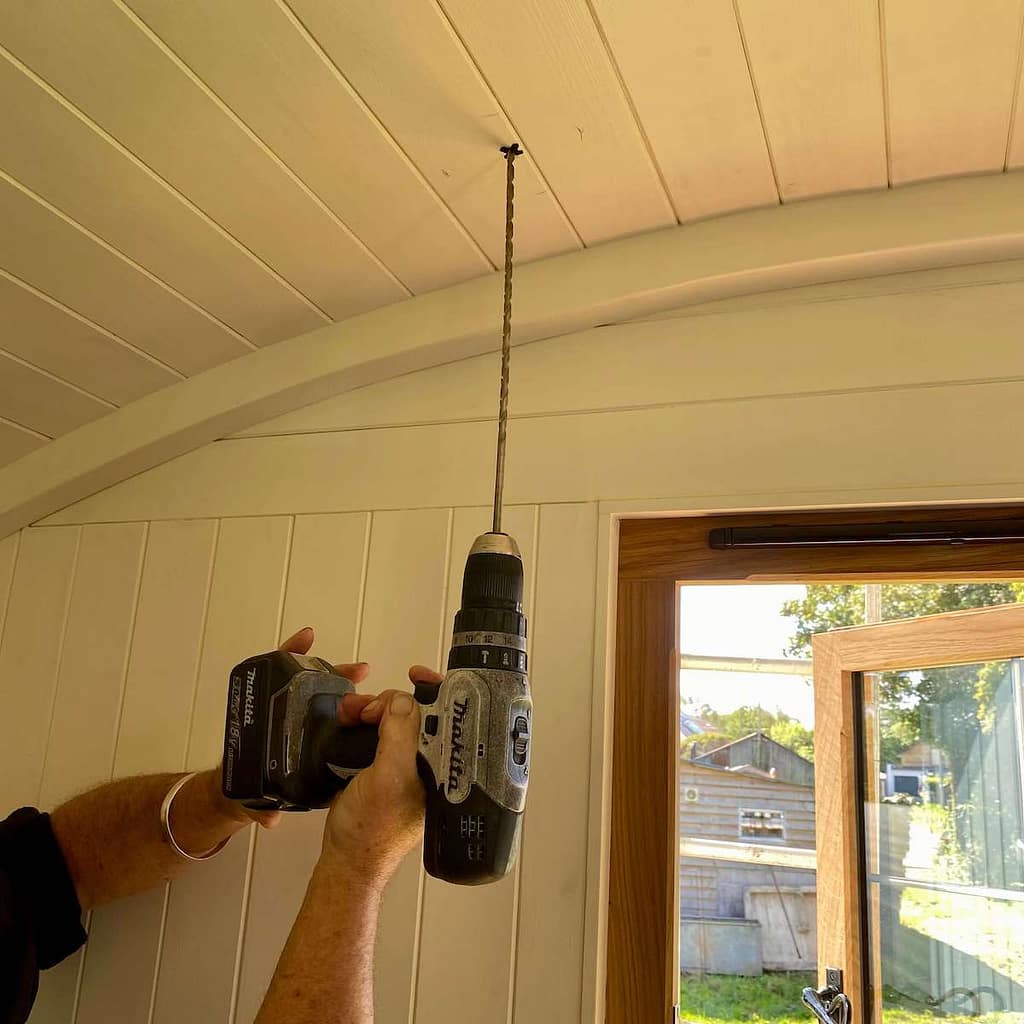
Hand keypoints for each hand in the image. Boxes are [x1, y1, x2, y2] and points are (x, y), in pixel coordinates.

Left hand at [221, 626, 373, 829]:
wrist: (237, 801)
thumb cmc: (239, 792)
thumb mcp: (249, 802)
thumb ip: (260, 810)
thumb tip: (271, 818)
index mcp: (263, 725)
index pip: (276, 681)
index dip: (289, 655)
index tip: (307, 639)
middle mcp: (279, 716)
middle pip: (305, 685)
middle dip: (332, 672)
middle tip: (358, 669)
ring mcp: (294, 723)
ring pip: (320, 695)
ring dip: (342, 682)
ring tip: (364, 675)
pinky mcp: (307, 736)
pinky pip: (327, 714)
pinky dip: (344, 704)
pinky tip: (363, 701)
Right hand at [320, 665, 442, 885]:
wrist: (344, 862)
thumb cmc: (372, 832)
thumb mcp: (390, 777)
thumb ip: (400, 735)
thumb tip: (402, 699)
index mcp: (446, 770)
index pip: (454, 720)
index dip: (438, 691)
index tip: (416, 675)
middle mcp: (433, 766)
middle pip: (422, 715)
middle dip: (392, 701)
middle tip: (367, 708)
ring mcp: (409, 767)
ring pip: (398, 722)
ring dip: (374, 710)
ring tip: (350, 714)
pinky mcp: (386, 769)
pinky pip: (380, 735)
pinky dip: (366, 722)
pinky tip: (351, 720)